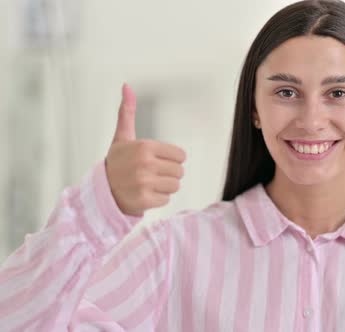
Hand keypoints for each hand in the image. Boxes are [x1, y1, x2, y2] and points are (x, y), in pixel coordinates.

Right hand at [105, 83, 185, 215]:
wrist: (101, 191)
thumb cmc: (116, 162)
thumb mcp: (122, 137)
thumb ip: (127, 112)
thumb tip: (126, 85)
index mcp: (144, 146)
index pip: (181, 155)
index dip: (171, 159)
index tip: (156, 160)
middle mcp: (145, 164)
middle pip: (180, 171)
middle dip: (168, 173)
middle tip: (151, 173)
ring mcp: (145, 183)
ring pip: (175, 186)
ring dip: (164, 186)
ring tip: (148, 183)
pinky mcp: (145, 200)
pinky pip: (166, 199)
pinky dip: (158, 198)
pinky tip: (144, 193)